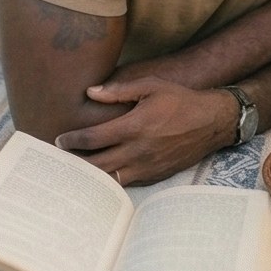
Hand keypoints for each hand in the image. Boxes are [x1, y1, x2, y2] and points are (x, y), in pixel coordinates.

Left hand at [54, 77, 233, 185]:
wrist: (212, 122)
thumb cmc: (181, 100)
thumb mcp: (152, 86)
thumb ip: (120, 91)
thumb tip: (91, 92)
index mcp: (135, 126)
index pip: (93, 138)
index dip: (72, 140)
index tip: (59, 140)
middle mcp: (138, 151)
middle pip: (95, 165)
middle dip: (73, 163)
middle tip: (59, 160)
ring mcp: (147, 167)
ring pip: (108, 180)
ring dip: (89, 177)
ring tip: (74, 172)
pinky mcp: (155, 176)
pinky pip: (126, 183)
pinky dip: (110, 181)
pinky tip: (100, 177)